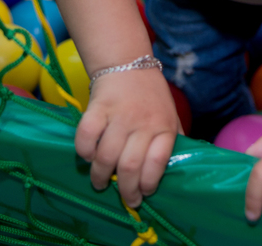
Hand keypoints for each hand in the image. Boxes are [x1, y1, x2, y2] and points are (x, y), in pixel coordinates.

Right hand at [74, 69, 181, 204]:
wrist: (128, 63)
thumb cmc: (151, 95)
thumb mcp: (169, 115)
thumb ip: (172, 140)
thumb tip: (176, 169)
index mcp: (164, 127)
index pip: (158, 163)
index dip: (149, 183)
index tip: (144, 194)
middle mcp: (143, 122)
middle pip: (130, 166)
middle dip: (125, 190)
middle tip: (123, 198)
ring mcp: (119, 115)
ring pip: (106, 156)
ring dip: (100, 176)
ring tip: (100, 182)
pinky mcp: (97, 107)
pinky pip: (86, 136)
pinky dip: (84, 151)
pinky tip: (88, 156)